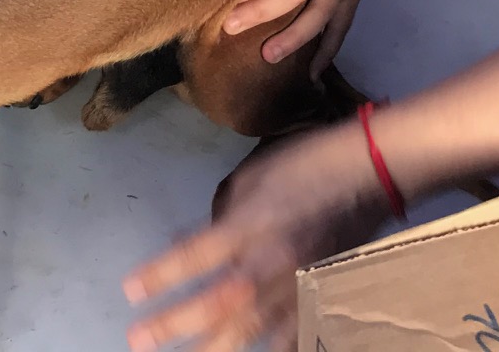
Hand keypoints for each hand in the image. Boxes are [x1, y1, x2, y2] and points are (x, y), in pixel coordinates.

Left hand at [124, 126, 390, 351]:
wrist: (367, 174)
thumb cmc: (304, 166)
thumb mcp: (251, 179)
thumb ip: (222, 216)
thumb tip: (194, 242)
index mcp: (249, 224)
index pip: (195, 255)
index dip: (160, 275)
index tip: (130, 292)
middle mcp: (270, 261)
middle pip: (218, 302)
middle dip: (175, 324)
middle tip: (139, 339)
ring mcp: (298, 285)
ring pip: (252, 329)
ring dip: (215, 349)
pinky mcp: (321, 298)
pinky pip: (295, 336)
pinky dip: (275, 351)